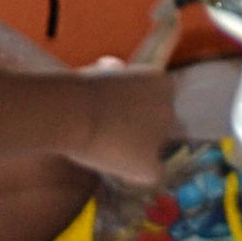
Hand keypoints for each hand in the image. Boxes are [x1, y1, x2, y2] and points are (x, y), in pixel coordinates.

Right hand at [66, 66, 178, 188]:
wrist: (72, 111)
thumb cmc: (78, 89)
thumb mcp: (101, 72)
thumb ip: (114, 74)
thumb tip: (112, 65)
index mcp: (162, 83)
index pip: (161, 102)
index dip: (140, 111)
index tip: (116, 115)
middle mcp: (169, 108)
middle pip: (160, 127)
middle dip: (139, 132)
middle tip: (108, 136)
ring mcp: (162, 136)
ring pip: (154, 150)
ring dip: (136, 152)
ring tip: (104, 151)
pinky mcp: (149, 162)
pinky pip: (151, 174)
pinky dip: (136, 175)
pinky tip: (116, 171)